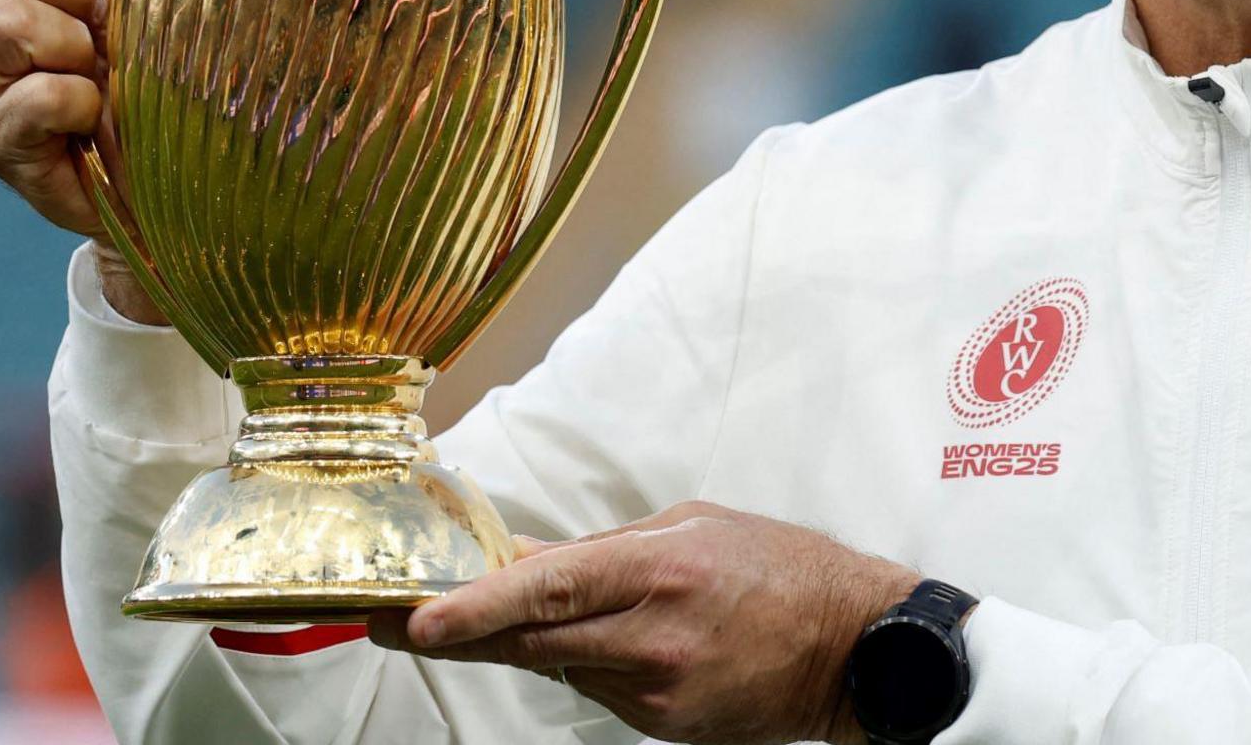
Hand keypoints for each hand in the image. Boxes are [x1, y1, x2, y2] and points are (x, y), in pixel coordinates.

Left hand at [368, 501, 920, 743]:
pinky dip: (590, 665)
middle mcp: (654, 637)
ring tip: (560, 613)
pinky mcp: (666, 727)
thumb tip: (525, 557)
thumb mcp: (692, 527)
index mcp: (660, 570)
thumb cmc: (781, 569)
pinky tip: (615, 642)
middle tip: (396, 625)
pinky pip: (601, 691)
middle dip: (459, 634)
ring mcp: (659, 692)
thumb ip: (605, 545)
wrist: (854, 647)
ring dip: (538, 644)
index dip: (472, 609)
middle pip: (531, 643)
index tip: (414, 619)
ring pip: (562, 668)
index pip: (545, 592)